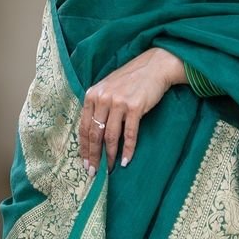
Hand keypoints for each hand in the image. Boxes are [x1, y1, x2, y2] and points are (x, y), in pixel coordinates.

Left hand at [80, 48, 186, 173]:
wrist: (154, 67)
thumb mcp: (108, 89)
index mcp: (92, 95)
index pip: (84, 126)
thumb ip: (98, 106)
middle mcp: (102, 98)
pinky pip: (129, 134)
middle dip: (94, 156)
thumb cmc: (130, 80)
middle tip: (94, 172)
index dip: (84, 147)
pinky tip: (126, 160)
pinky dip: (127, 149)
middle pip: (95, 134)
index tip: (85, 162)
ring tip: (110, 169)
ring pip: (110, 136)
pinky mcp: (135, 107)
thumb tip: (93, 135)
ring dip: (110, 156)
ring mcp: (118, 102)